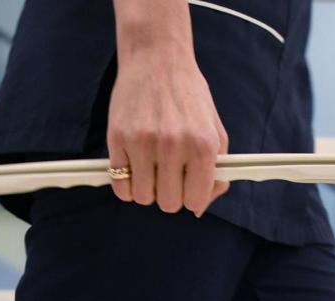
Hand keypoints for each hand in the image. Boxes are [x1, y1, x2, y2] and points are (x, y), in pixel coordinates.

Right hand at [107, 3, 229, 215]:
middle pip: (168, 204)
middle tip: (168, 175)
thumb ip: (216, 169)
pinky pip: (119, 185)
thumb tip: (201, 206)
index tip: (187, 188)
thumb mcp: (214, 129)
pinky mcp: (118, 139)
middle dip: (169, 194)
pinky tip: (133, 166)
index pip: (195, 201)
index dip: (191, 198)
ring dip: (146, 189)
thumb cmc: (188, 96)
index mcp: (203, 145)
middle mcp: (174, 145)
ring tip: (150, 168)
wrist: (156, 60)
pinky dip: (126, 183)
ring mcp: (143, 142)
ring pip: (143, 198)